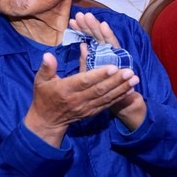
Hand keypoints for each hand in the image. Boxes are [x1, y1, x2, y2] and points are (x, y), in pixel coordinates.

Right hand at [24, 51, 140, 146]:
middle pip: (100, 90)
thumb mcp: (41, 81)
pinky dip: (120, 97)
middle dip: (116, 81)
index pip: (85, 81)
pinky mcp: (93, 112)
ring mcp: (87, 107)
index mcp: (65, 89)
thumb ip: (47, 68)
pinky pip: (108, 104)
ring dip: (122, 88)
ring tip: (135, 79)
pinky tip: (130, 90)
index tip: (113, 67)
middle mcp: (78, 100)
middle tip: (130, 71)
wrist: (48, 121)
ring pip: (107, 97)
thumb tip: (48, 55)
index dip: (99, 75)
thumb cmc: (44, 96)